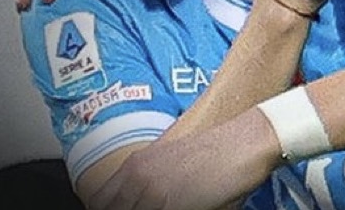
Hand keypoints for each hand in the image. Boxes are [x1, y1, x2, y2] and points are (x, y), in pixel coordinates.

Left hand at [92, 107, 280, 209]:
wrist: (245, 142)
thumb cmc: (216, 152)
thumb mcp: (172, 164)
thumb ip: (149, 184)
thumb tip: (140, 200)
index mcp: (134, 165)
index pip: (99, 202)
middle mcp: (137, 178)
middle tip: (152, 209)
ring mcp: (152, 194)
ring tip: (171, 207)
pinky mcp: (172, 206)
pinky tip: (185, 209)